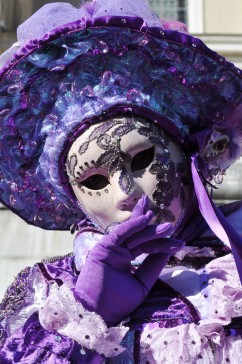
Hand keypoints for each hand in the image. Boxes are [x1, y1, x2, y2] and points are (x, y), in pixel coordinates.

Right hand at [74, 195, 183, 324]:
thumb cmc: (117, 303)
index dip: (162, 244)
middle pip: (140, 236)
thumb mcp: (142, 284)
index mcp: (126, 259)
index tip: (179, 244)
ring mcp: (112, 248)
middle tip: (170, 226)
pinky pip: (121, 233)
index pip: (146, 246)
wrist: (98, 313)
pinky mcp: (104, 246)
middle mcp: (120, 251)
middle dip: (155, 230)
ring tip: (167, 226)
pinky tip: (146, 219)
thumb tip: (167, 252)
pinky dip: (133, 225)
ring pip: (133, 234)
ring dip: (149, 227)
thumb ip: (152, 267)